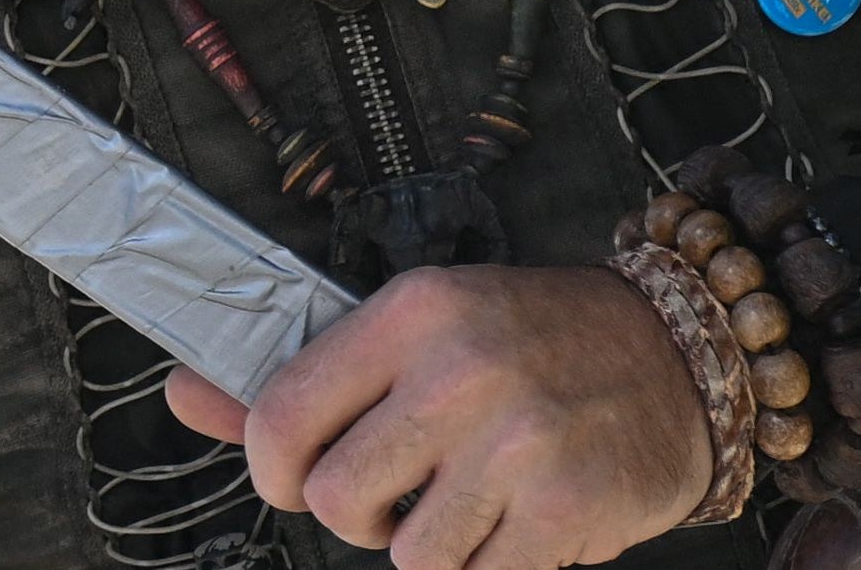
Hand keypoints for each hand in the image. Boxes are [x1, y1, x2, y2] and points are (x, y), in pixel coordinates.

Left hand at [164, 264, 712, 569]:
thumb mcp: (413, 329)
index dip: (270, 469)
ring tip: (471, 502)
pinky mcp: (565, 510)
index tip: (292, 478)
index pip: (280, 415)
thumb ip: (301, 374)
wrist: (676, 357)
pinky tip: (513, 528)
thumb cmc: (529, 342)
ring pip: (407, 556)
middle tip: (400, 493)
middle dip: (356, 515)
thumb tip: (184, 394)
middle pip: (334, 499)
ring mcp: (516, 444)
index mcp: (409, 315)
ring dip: (431, 548)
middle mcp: (458, 373)